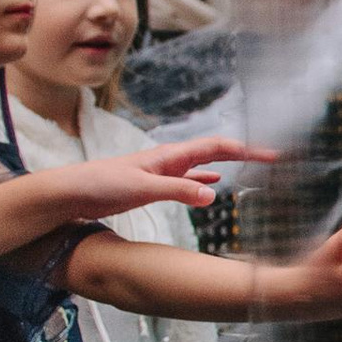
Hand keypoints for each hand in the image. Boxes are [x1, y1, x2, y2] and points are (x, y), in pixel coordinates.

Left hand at [49, 136, 274, 225]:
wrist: (69, 193)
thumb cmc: (100, 185)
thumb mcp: (142, 188)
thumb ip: (177, 191)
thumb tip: (214, 195)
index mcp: (170, 156)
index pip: (217, 147)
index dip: (246, 149)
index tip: (272, 154)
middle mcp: (170, 160)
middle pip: (215, 152)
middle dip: (244, 154)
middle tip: (271, 159)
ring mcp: (162, 173)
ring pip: (203, 166)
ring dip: (227, 166)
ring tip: (250, 169)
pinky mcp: (153, 186)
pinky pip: (188, 181)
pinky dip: (205, 182)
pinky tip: (213, 187)